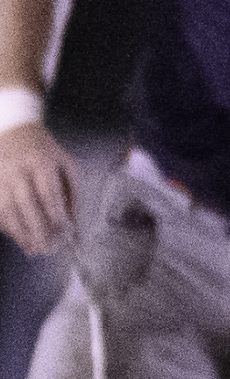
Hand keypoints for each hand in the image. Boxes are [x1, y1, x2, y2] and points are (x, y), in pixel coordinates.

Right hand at [0, 124, 76, 255]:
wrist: (14, 129)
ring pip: (6, 208)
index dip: (55, 214)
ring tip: (32, 249)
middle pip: (25, 203)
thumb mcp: (67, 166)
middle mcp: (17, 170)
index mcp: (41, 162)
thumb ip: (73, 194)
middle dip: (37, 228)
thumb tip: (74, 226)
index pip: (48, 192)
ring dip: (19, 232)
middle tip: (47, 248)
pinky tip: (16, 237)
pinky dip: (5, 225)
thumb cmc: (46, 152)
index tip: (63, 232)